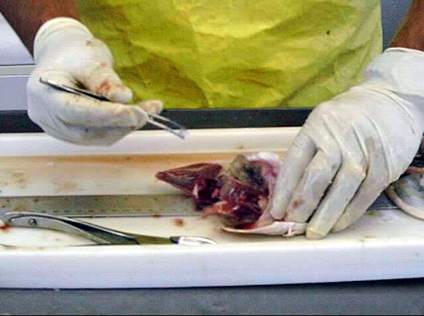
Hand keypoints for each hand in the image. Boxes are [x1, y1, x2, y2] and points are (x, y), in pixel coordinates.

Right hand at [28, 18, 161, 145]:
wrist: (65, 59)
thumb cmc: (75, 55)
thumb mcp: (90, 57)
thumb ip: (104, 79)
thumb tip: (124, 97)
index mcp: (45, 94)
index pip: (75, 111)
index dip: (106, 115)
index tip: (133, 113)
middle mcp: (48, 117)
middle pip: (86, 131)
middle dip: (120, 124)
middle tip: (146, 113)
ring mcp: (60, 130)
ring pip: (96, 137)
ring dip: (124, 128)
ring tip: (147, 112)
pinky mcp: (74, 135)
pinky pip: (99, 136)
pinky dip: (120, 128)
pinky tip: (136, 117)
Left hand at [268, 48, 423, 238]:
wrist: (391, 102)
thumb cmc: (348, 119)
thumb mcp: (322, 125)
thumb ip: (308, 153)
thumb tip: (290, 193)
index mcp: (316, 127)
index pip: (294, 163)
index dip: (283, 191)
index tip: (275, 212)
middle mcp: (338, 137)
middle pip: (315, 176)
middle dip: (301, 206)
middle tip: (291, 225)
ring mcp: (363, 151)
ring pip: (340, 188)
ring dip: (324, 215)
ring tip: (313, 232)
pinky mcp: (384, 164)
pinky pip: (364, 194)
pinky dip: (349, 213)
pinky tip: (337, 224)